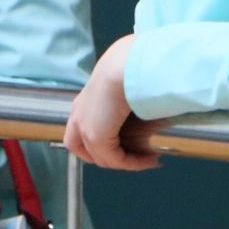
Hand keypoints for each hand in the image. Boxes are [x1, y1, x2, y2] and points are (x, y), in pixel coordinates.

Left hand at [63, 35, 161, 170]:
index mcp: (84, 100)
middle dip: (111, 157)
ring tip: (147, 159)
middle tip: (136, 155)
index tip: (132, 142)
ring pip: (101, 157)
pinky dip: (133, 163)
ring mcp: (84, 127)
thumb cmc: (129, 65)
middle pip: (85, 149)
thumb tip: (144, 96)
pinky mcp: (96, 137)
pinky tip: (150, 158)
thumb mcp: (123, 78)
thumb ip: (126, 92)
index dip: (106, 142)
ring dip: (125, 162)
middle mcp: (79, 114)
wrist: (125, 65)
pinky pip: (115, 160)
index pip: (85, 131)